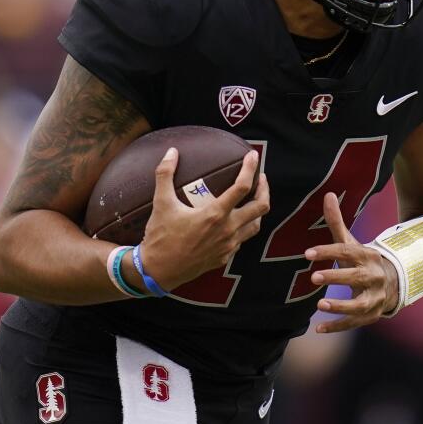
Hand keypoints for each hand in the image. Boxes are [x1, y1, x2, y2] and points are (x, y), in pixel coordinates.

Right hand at [139, 148, 269, 290]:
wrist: (158, 271)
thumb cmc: (160, 237)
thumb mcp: (161, 203)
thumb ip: (165, 174)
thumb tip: (171, 151)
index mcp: (215, 214)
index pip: (242, 187)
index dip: (250, 168)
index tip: (253, 156)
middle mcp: (227, 230)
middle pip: (261, 207)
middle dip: (264, 189)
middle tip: (260, 178)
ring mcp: (228, 246)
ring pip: (255, 225)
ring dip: (257, 210)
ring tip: (253, 199)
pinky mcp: (224, 257)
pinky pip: (241, 240)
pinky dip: (243, 227)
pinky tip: (234, 222)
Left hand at [305, 192, 398, 332]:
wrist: (394, 283)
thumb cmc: (364, 260)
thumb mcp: (352, 242)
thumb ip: (337, 222)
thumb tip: (328, 194)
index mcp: (367, 256)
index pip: (347, 252)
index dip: (327, 251)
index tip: (307, 253)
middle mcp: (374, 276)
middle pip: (356, 277)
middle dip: (336, 277)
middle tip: (314, 277)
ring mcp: (374, 298)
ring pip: (359, 304)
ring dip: (340, 306)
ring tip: (320, 304)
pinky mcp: (370, 315)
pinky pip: (354, 323)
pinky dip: (337, 327)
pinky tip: (318, 329)